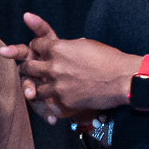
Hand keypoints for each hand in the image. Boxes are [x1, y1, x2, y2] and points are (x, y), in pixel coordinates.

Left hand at [0, 13, 135, 120]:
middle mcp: (53, 66)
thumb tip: (64, 47)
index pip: (35, 45)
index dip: (35, 48)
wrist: (122, 79)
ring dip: (36, 88)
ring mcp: (57, 86)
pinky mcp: (64, 101)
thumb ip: (68, 46)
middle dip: (27, 68)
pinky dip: (49, 104)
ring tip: (36, 89)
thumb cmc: (108, 59)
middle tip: (26, 70)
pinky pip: (49, 104)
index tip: (37, 51)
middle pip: (29, 67)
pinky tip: (50, 104)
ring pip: (35, 88)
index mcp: (58, 48)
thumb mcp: (85, 44)